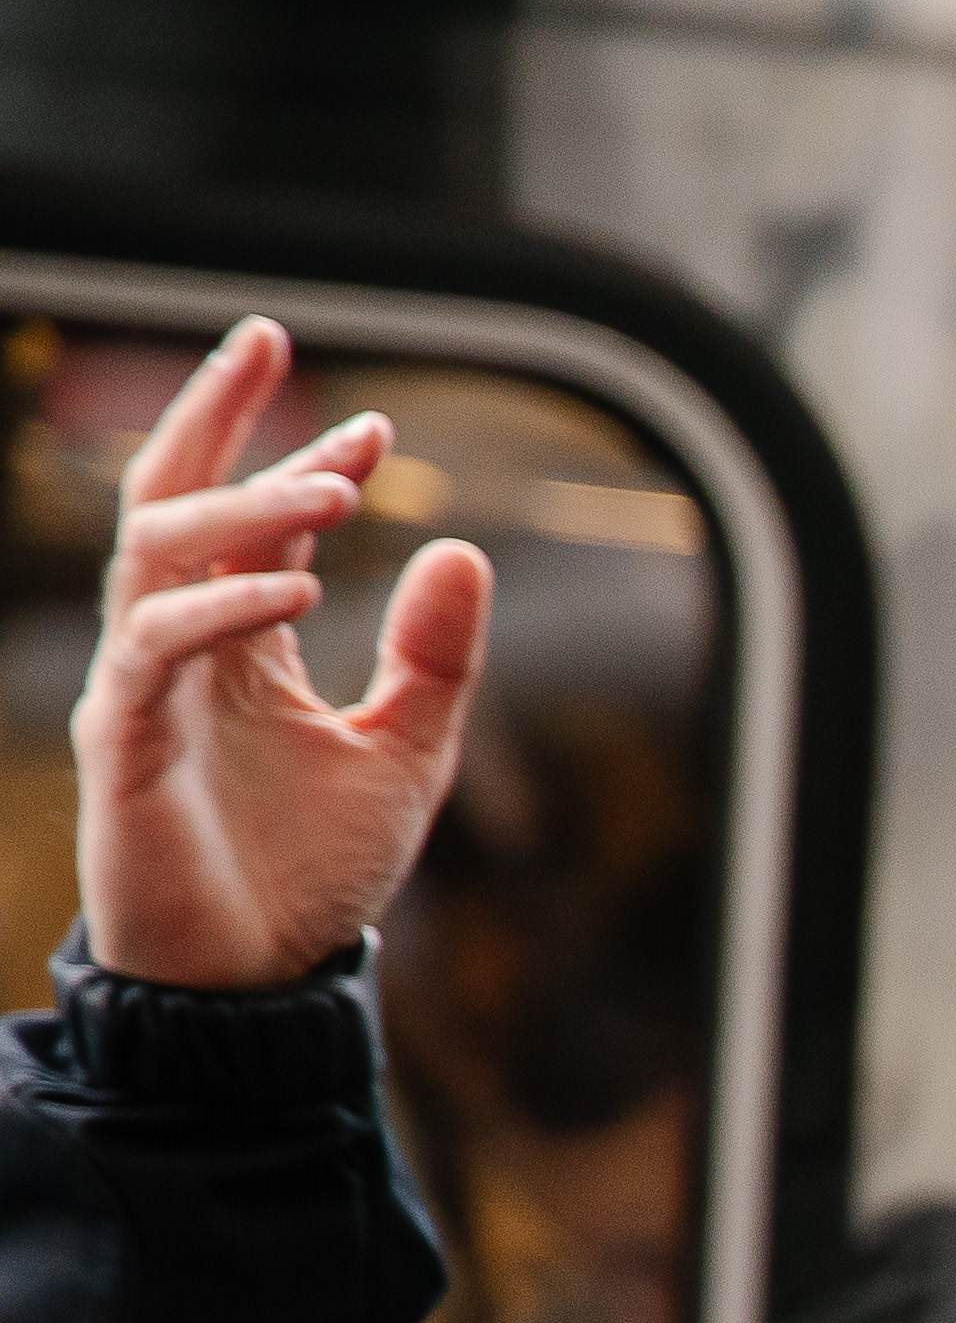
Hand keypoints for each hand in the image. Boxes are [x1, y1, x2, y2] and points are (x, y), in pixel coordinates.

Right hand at [74, 313, 493, 991]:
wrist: (256, 982)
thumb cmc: (311, 872)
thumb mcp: (406, 754)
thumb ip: (435, 659)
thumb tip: (465, 547)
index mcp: (240, 643)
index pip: (257, 523)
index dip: (306, 461)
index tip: (376, 424)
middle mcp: (180, 648)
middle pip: (172, 498)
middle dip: (214, 416)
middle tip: (266, 339)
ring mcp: (143, 688)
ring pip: (161, 554)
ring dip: (245, 507)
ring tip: (333, 483)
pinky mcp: (123, 743)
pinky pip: (156, 649)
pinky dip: (223, 608)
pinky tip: (299, 587)